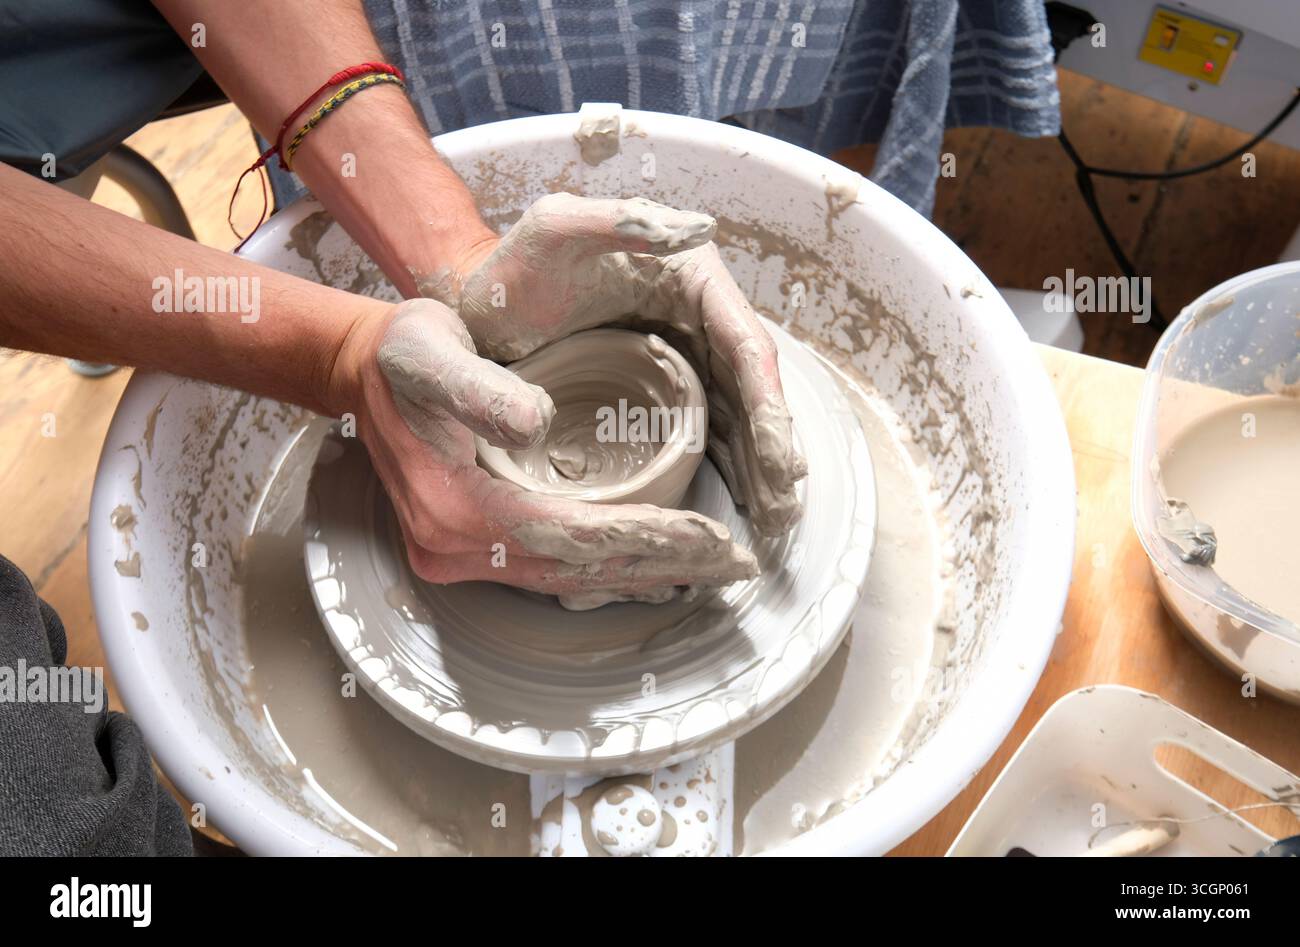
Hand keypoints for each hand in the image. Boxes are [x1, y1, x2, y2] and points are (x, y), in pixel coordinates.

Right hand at [330, 298, 757, 608]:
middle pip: (577, 569)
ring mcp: (455, 553)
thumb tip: (535, 423)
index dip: (647, 537)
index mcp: (455, 505)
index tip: (713, 538)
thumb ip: (482, 391)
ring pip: (564, 577)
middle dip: (659, 566)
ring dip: (637, 573)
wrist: (362, 369)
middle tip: (732, 565)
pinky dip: (600, 567)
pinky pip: (545, 569)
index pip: (573, 534)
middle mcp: (454, 546)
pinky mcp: (463, 546)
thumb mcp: (433, 353)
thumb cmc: (405, 353)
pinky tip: (643, 564)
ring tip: (705, 570)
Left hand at [438, 193, 807, 536]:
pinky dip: (724, 466)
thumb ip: (620, 222)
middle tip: (781, 512)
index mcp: (691, 277)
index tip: (779, 462)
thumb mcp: (557, 229)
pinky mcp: (657, 385)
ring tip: (770, 521)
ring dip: (757, 469)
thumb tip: (700, 227)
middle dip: (772, 453)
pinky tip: (735, 503)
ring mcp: (680, 353)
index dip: (769, 408)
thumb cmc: (511, 268)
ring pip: (735, 416)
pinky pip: (703, 428)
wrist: (473, 303)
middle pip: (752, 390)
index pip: (746, 347)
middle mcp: (697, 315)